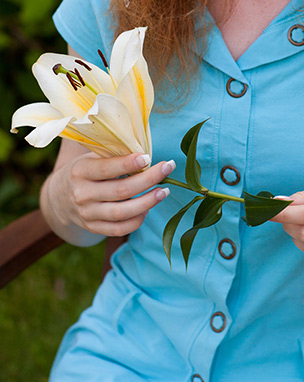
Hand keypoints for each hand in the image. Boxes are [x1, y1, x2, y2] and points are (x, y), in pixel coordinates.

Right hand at [43, 150, 174, 239]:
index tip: (148, 157)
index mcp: (80, 171)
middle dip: (149, 179)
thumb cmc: (84, 171)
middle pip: (121, 191)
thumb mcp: (90, 157)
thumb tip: (145, 153)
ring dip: (148, 202)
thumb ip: (112, 155)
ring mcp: (87, 214)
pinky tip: (149, 208)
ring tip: (164, 191)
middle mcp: (82, 194)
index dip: (129, 164)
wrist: (58, 198)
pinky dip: (137, 220)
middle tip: (168, 168)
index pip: (107, 169)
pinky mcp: (93, 227)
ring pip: (123, 212)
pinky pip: (119, 229)